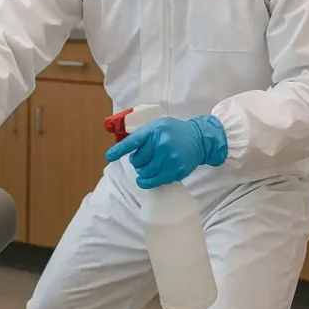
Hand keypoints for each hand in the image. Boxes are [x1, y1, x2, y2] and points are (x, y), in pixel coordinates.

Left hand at [104, 115, 227, 188]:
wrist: (199, 139)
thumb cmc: (174, 132)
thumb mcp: (158, 126)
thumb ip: (143, 135)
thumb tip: (123, 148)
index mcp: (154, 131)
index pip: (133, 142)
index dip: (119, 150)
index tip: (109, 156)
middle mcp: (161, 144)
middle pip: (138, 161)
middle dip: (138, 162)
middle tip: (144, 159)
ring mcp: (170, 158)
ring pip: (146, 173)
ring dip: (143, 173)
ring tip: (148, 168)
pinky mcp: (177, 170)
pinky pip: (157, 181)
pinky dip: (150, 181)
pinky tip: (150, 178)